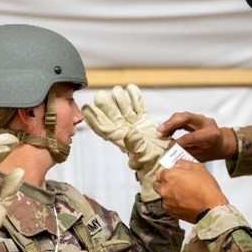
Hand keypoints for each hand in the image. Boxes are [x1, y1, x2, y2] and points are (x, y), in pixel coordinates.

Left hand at [82, 84, 169, 200]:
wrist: (165, 162)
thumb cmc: (152, 163)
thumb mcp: (144, 156)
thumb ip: (135, 145)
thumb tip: (129, 132)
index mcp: (121, 140)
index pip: (104, 128)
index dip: (94, 118)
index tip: (86, 108)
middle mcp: (125, 131)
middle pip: (112, 116)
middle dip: (106, 106)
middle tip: (100, 95)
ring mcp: (135, 125)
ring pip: (124, 109)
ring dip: (120, 99)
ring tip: (117, 90)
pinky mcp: (146, 121)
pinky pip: (139, 107)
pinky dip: (136, 98)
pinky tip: (131, 88)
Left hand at [153, 160, 228, 222]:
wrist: (211, 209)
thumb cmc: (206, 188)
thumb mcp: (198, 167)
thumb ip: (183, 163)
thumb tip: (177, 164)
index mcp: (168, 176)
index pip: (161, 171)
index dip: (169, 171)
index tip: (175, 173)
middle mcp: (164, 190)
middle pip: (157, 184)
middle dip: (164, 182)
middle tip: (176, 182)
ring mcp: (167, 202)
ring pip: (163, 195)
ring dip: (169, 193)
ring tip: (183, 193)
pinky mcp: (171, 212)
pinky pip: (169, 205)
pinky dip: (174, 203)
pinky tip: (185, 202)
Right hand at [157, 112, 236, 161]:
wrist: (222, 142)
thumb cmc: (212, 151)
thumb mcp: (201, 155)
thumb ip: (187, 151)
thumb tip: (171, 151)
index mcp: (211, 134)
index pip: (192, 136)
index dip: (179, 141)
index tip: (169, 147)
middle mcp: (207, 123)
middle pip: (186, 118)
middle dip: (171, 124)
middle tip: (160, 131)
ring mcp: (201, 118)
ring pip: (183, 115)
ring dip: (170, 122)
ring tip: (160, 131)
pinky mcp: (195, 117)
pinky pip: (182, 117)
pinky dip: (173, 122)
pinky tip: (166, 130)